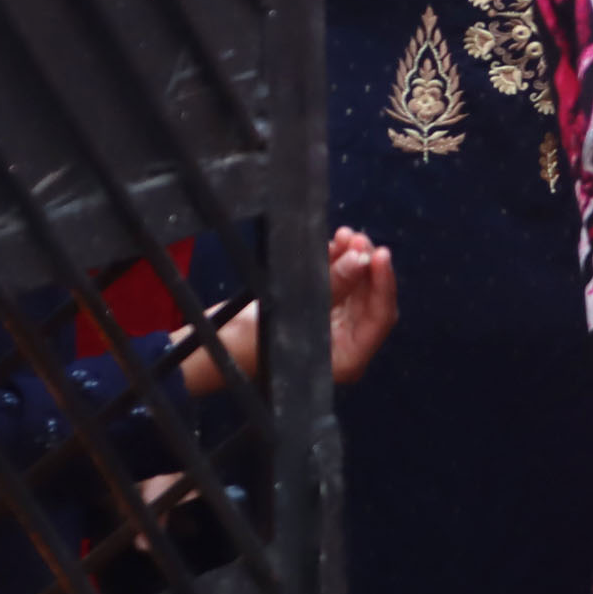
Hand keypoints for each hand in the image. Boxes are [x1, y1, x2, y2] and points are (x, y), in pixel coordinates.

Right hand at [185, 226, 398, 392]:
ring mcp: (335, 328)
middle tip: (357, 238)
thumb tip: (362, 258)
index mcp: (347, 359)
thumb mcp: (288, 313)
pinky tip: (335, 242)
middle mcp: (347, 345)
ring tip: (345, 235)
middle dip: (366, 265)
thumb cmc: (244, 344)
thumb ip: (329, 287)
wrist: (208, 349)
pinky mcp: (321, 311)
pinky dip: (338, 262)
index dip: (383, 284)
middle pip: (370, 299)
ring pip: (356, 288)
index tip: (379, 253)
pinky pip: (338, 284)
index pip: (380, 318)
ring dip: (353, 259)